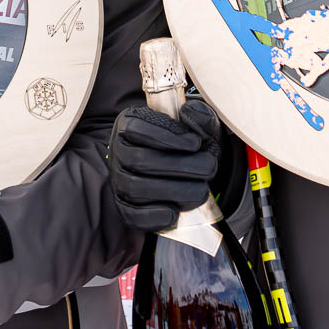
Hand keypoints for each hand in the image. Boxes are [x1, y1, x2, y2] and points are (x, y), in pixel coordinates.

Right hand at [108, 98, 222, 231]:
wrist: (187, 170)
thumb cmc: (188, 144)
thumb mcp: (196, 125)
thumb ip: (198, 115)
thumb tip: (189, 113)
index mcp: (129, 124)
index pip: (137, 129)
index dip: (167, 137)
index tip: (196, 143)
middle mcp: (118, 152)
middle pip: (139, 161)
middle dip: (179, 166)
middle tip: (209, 167)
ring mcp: (119, 180)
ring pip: (135, 188)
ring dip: (172, 191)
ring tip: (201, 190)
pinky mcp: (124, 206)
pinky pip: (131, 215)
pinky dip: (153, 216)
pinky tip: (175, 212)